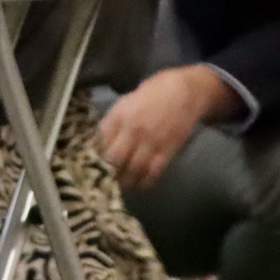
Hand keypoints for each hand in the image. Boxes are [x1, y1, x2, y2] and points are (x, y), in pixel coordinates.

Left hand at [99, 66, 236, 192]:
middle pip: (115, 158)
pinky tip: (139, 186)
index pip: (101, 141)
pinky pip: (153, 172)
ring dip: (126, 182)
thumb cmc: (152, 94)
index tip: (95, 164)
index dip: (96, 155)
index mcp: (120, 114)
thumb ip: (114, 121)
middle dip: (109, 172)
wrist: (184, 91)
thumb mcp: (126, 102)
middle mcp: (133, 128)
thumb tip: (101, 142)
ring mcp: (151, 141)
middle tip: (106, 181)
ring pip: (134, 169)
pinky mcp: (168, 150)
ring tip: (121, 188)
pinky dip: (145, 182)